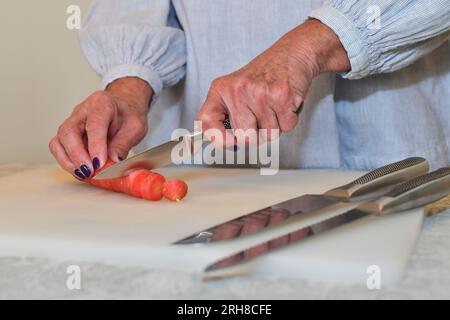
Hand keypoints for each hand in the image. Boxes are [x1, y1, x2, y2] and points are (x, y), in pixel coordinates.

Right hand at [49, 77, 152, 179]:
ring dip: (69, 162)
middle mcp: (82, 111)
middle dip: (77, 156)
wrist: (123, 110)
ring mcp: (72, 122)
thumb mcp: (135, 128)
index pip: (94, 124)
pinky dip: (67, 162)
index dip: (95, 145)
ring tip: (85, 174)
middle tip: (90, 172)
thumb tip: (112, 161)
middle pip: (69, 132)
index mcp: (102, 103)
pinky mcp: (68, 135)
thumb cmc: (128, 115)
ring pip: (59, 141)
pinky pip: (59, 149)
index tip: (98, 163)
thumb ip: (124, 143)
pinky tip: (80, 171)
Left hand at [198, 19, 349, 143]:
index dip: (215, 137)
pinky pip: (285, 127)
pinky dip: (288, 120)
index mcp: (221, 89)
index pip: (206, 120)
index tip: (228, 142)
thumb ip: (227, 113)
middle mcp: (237, 90)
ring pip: (268, 135)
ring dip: (275, 126)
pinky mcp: (280, 96)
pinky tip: (284, 103)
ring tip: (273, 105)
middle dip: (257, 134)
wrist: (291, 53)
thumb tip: (226, 142)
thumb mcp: (236, 88)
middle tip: (261, 116)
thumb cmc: (264, 74)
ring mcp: (259, 93)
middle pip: (245, 137)